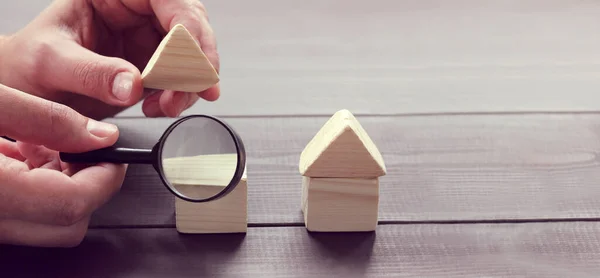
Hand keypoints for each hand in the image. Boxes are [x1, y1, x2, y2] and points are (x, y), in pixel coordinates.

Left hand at [0, 0, 218, 119]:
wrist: (28, 93)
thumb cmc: (29, 65)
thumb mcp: (50, 63)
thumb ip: (91, 72)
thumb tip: (133, 84)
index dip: (186, 27)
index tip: (189, 59)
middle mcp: (136, 13)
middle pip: (190, 24)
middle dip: (197, 60)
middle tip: (196, 88)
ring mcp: (148, 41)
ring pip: (194, 53)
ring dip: (191, 83)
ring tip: (169, 105)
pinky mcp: (154, 68)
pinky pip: (184, 78)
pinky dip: (182, 96)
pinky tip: (162, 106)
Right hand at [0, 83, 125, 246]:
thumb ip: (48, 120)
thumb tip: (102, 136)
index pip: (73, 204)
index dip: (106, 177)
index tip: (116, 154)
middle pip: (67, 220)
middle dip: (85, 180)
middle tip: (80, 144)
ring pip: (46, 217)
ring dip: (58, 179)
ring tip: (37, 139)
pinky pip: (23, 208)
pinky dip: (34, 180)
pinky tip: (21, 148)